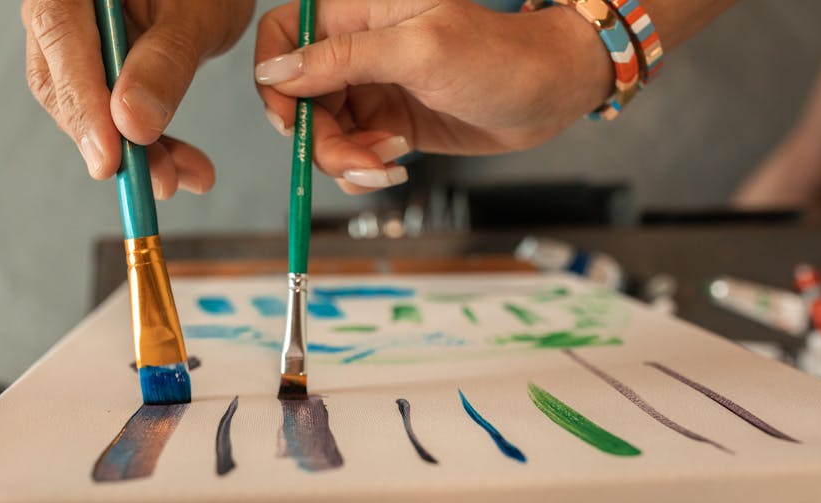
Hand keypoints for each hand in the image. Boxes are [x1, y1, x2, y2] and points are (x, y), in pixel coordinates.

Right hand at [22, 0, 253, 197]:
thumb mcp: (196, 13)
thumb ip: (165, 60)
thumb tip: (132, 123)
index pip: (59, 33)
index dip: (82, 103)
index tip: (108, 158)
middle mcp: (64, 6)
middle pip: (64, 81)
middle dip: (113, 141)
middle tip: (158, 179)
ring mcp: (79, 40)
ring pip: (90, 107)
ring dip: (139, 153)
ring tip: (184, 177)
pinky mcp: (101, 69)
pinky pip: (114, 113)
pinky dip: (150, 145)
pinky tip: (185, 169)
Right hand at [254, 0, 611, 193]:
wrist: (546, 96)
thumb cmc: (496, 59)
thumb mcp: (418, 51)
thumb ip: (343, 59)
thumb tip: (276, 72)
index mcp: (357, 14)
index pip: (283, 36)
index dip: (273, 79)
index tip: (288, 121)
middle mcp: (357, 51)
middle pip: (299, 99)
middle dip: (320, 139)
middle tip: (359, 160)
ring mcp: (370, 90)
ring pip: (323, 134)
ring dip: (347, 160)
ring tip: (388, 164)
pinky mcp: (386, 125)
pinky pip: (351, 154)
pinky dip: (364, 169)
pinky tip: (396, 164)